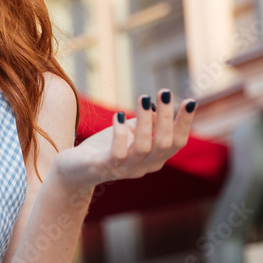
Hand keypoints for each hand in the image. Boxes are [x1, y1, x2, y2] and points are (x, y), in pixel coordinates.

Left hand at [51, 89, 196, 196]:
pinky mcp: (104, 168)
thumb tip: (157, 105)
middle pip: (164, 144)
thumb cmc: (102, 147)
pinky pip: (118, 153)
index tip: (190, 101)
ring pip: (144, 147)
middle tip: (165, 92)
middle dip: (167, 117)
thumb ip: (144, 122)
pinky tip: (118, 116)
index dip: (184, 123)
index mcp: (153, 159)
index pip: (176, 143)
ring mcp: (124, 169)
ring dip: (146, 121)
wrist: (72, 169)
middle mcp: (143, 167)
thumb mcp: (127, 132)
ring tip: (143, 98)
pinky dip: (120, 134)